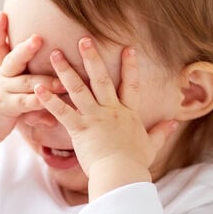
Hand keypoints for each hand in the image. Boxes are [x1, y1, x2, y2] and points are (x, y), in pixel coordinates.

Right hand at [0, 11, 63, 161]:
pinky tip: (50, 102)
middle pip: (13, 60)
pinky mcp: (7, 108)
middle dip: (26, 49)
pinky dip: (39, 102)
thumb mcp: (13, 91)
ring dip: (45, 81)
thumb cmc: (0, 107)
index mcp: (2, 70)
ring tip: (61, 80)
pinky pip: (25, 103)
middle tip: (38, 38)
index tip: (2, 14)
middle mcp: (1, 77)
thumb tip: (47, 76)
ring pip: (25, 82)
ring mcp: (3, 92)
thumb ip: (31, 86)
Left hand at [34, 39, 177, 199]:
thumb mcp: (151, 145)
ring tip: (55, 54)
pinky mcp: (79, 129)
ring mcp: (94, 118)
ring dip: (65, 71)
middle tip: (83, 39)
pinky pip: (62, 111)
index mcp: (128, 113)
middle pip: (101, 79)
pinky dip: (49, 100)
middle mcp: (111, 110)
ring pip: (78, 89)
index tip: (128, 48)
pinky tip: (37, 87)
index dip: (130, 66)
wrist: (121, 174)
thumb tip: (175, 123)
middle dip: (92, 57)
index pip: (131, 85)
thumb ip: (161, 132)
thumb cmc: (135, 163)